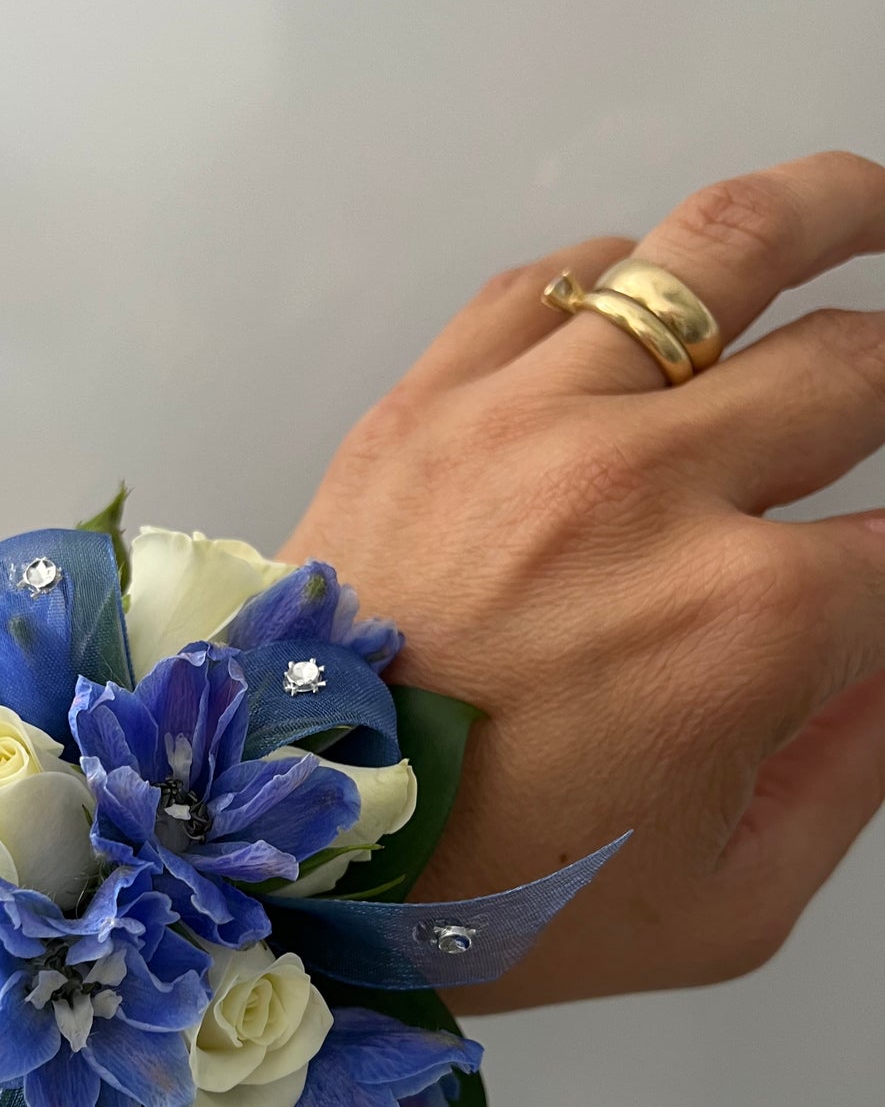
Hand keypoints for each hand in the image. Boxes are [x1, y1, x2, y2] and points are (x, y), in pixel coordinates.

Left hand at [286, 150, 884, 1010]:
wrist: (280, 852)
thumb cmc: (494, 897)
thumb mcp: (726, 901)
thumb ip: (856, 767)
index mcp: (744, 622)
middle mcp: (648, 491)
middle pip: (851, 364)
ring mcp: (530, 424)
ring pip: (719, 249)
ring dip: (830, 211)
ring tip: (873, 205)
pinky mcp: (427, 401)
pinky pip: (556, 276)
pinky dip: (629, 264)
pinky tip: (666, 284)